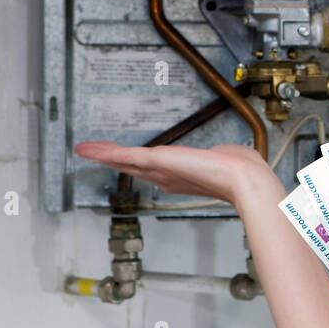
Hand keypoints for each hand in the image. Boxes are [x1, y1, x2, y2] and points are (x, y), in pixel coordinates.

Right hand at [73, 140, 276, 207]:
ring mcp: (163, 171)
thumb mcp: (225, 159)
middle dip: (110, 158)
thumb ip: (219, 157)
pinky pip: (129, 156)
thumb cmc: (240, 170)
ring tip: (84, 149)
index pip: (150, 168)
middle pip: (132, 166)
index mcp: (180, 176)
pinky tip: (96, 150)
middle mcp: (168, 176)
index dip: (131, 163)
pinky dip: (110, 153)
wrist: (243, 178)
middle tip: (89, 152)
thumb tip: (225, 153)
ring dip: (104, 154)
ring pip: (126, 161)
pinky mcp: (160, 161)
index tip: (117, 157)